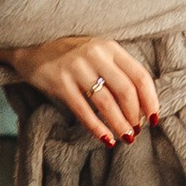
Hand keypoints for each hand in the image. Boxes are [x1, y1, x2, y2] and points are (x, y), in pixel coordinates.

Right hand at [9, 33, 160, 145]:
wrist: (31, 47)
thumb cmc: (70, 55)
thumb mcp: (97, 53)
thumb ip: (117, 70)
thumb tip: (141, 104)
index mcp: (110, 47)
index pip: (139, 75)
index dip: (150, 99)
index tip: (154, 118)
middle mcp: (95, 54)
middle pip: (126, 90)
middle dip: (135, 115)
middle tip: (137, 131)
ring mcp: (76, 67)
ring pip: (106, 102)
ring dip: (119, 123)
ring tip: (126, 138)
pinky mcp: (59, 81)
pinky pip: (83, 109)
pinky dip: (96, 127)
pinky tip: (105, 138)